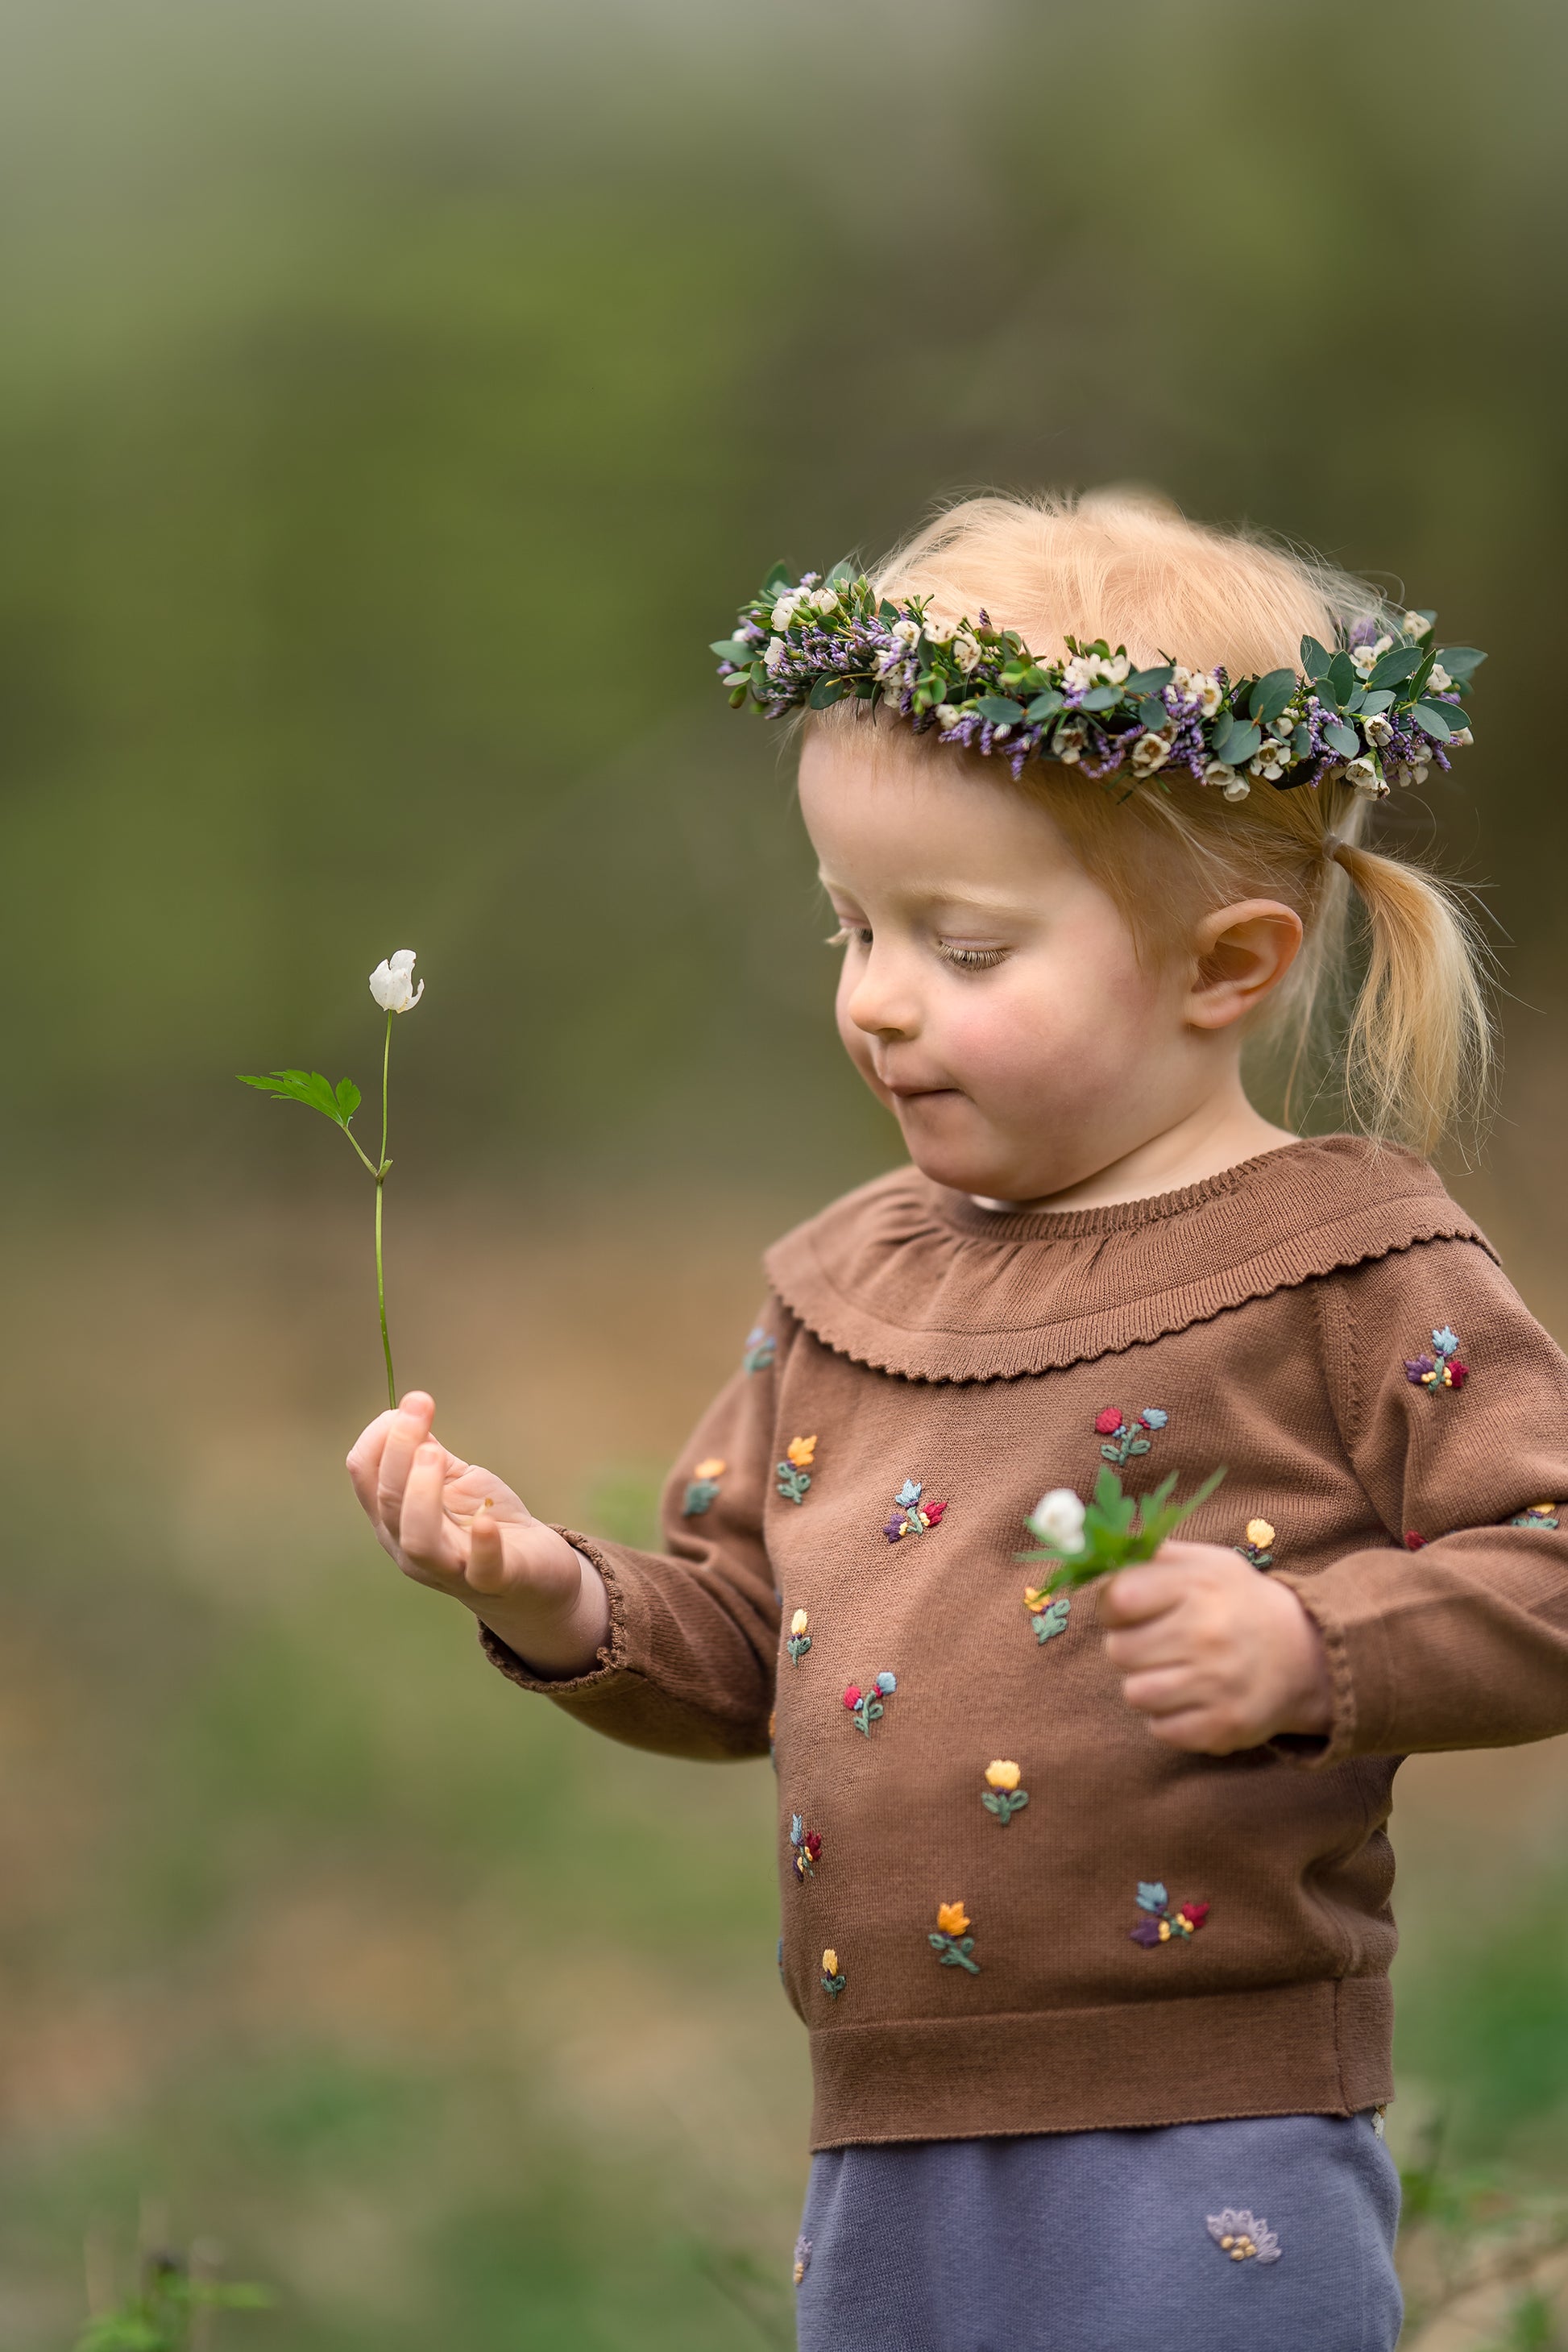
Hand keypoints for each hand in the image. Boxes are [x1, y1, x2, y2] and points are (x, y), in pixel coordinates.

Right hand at [345, 1392, 610, 1676]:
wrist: (535, 1578)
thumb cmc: (488, 1525)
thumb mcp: (456, 1482)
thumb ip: (429, 1451)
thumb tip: (407, 1407)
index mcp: (396, 1519)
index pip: (366, 1475)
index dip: (381, 1435)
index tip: (413, 1402)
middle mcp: (410, 1548)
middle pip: (387, 1500)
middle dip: (400, 1448)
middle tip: (419, 1408)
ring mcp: (449, 1569)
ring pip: (418, 1538)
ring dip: (421, 1491)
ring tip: (433, 1453)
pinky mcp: (494, 1581)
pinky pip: (480, 1569)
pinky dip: (482, 1546)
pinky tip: (486, 1522)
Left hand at [1099, 1541, 1332, 1753]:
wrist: (1305, 1655)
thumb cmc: (1238, 1602)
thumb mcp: (1205, 1562)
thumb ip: (1150, 1556)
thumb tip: (1095, 1558)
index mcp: (1199, 1586)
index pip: (1118, 1598)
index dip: (1113, 1606)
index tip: (1128, 1609)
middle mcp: (1208, 1634)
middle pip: (1119, 1650)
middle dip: (1130, 1646)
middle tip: (1157, 1642)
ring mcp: (1217, 1684)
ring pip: (1135, 1693)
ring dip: (1146, 1683)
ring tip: (1172, 1671)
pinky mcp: (1223, 1726)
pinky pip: (1160, 1729)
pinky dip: (1167, 1717)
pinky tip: (1190, 1697)